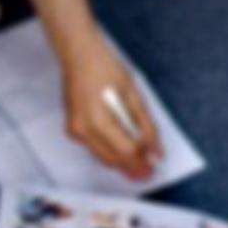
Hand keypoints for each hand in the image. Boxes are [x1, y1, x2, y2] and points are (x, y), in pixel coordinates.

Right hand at [62, 34, 162, 179]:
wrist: (79, 55)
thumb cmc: (107, 68)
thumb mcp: (133, 94)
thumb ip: (145, 124)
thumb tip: (155, 150)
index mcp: (99, 121)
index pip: (126, 151)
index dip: (142, 161)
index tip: (155, 167)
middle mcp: (83, 131)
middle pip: (112, 159)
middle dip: (132, 167)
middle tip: (149, 172)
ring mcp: (74, 132)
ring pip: (102, 157)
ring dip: (121, 163)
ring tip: (140, 165)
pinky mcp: (72, 129)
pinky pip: (94, 148)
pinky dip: (110, 152)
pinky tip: (123, 151)